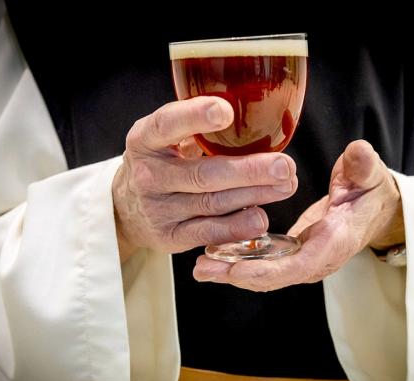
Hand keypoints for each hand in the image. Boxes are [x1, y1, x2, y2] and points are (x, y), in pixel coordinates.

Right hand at [113, 96, 297, 261]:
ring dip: (254, 195)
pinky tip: (260, 218)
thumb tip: (261, 114)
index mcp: (145, 140)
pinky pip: (208, 233)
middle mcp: (148, 175)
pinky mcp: (170, 236)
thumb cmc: (162, 162)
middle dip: (249, 170)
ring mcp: (158, 209)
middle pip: (203, 174)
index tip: (226, 111)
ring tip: (286, 185)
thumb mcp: (166, 138)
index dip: (195, 117)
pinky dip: (237, 227)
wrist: (128, 208)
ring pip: (212, 203)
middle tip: (284, 165)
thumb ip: (197, 127)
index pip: (167, 125)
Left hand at [193, 140, 403, 290]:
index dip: (268, 270)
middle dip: (238, 275)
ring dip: (233, 272)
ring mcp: (304, 261)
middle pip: (275, 276)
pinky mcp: (293, 255)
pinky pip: (265, 263)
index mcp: (336, 241)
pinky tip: (214, 254)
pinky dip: (240, 261)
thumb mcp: (370, 175)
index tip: (237, 270)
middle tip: (203, 270)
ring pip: (266, 274)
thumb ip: (364, 166)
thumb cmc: (370, 191)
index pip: (301, 265)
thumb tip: (358, 152)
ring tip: (201, 267)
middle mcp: (318, 259)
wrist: (375, 210)